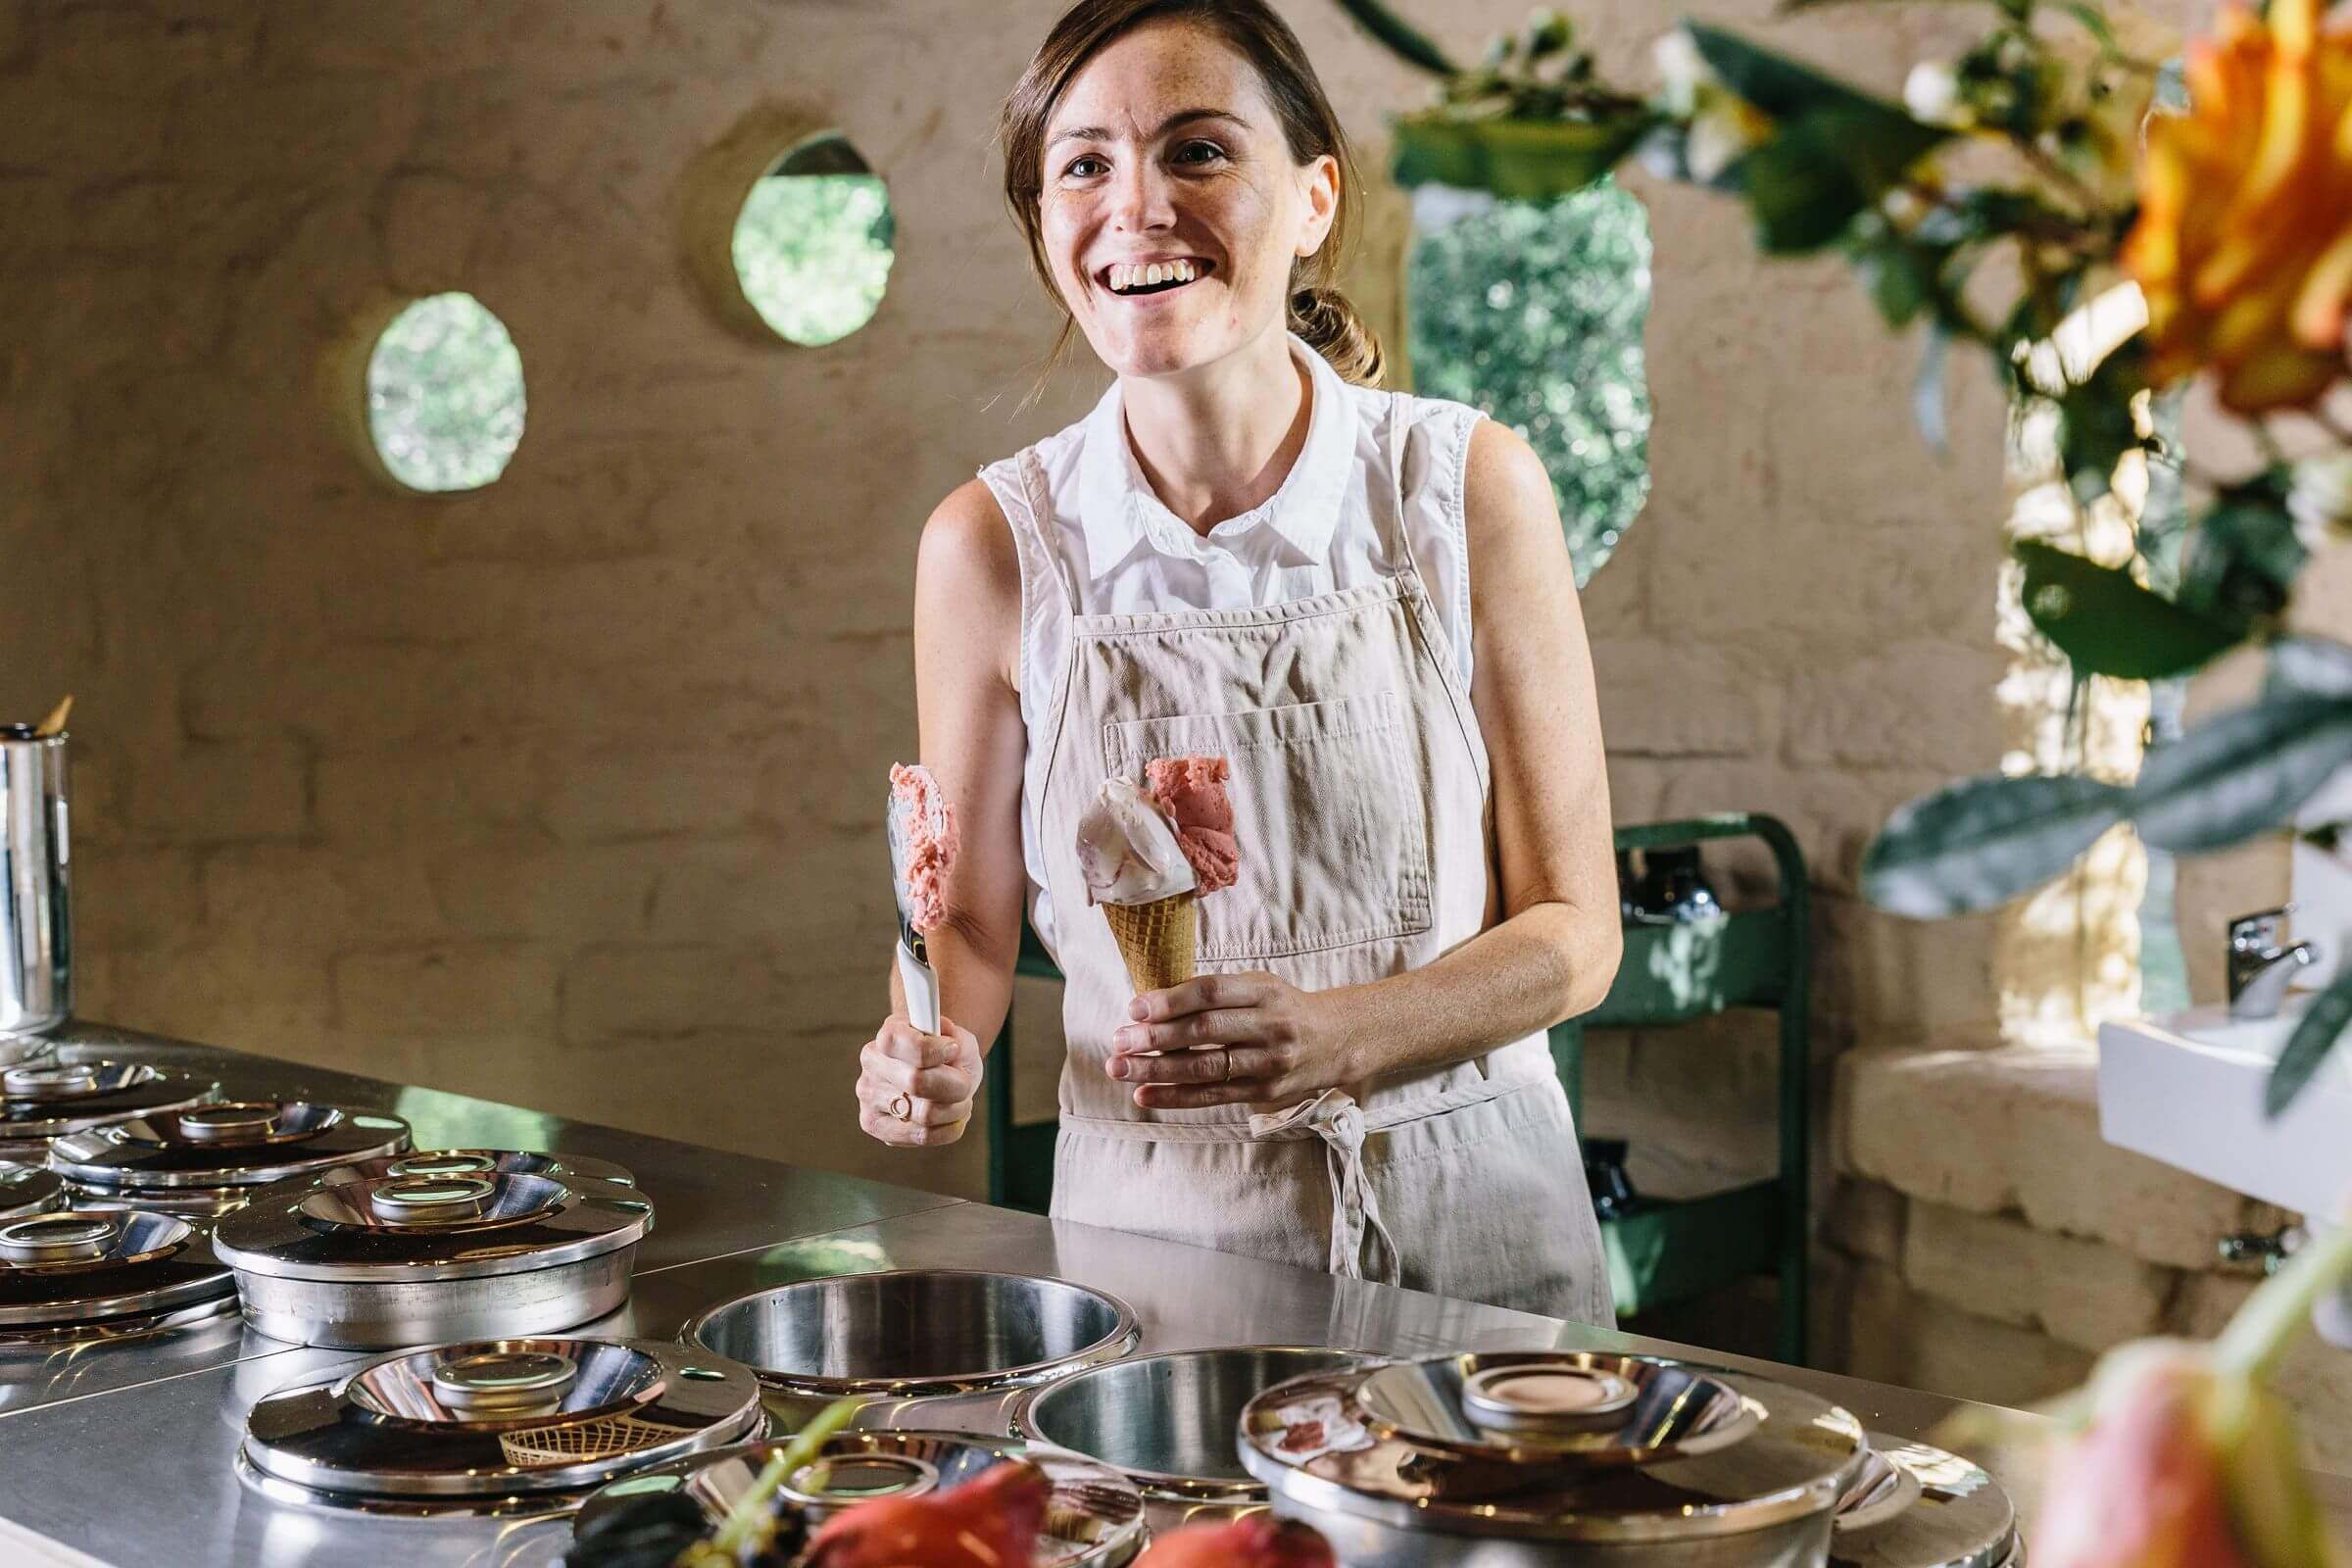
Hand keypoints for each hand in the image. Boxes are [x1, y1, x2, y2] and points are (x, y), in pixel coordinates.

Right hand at [857, 1015, 981, 1147]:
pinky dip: (949, 1128)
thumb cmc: (946, 1053)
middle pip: (916, 1082)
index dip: (934, 1050)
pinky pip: (923, 1136)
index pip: (901, 1044)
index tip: (953, 1050)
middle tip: (965, 1082)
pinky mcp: (876, 1126)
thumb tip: (951, 1045)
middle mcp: (872, 1065)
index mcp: (888, 1035)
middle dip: (955, 1085)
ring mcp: (869, 1098)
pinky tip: (950, 1116)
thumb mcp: (958, 1036)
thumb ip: (955, 1037)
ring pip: (924, 1114)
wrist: (940, 1072)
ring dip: (955, 1109)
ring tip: (960, 1101)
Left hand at [1105, 972, 1352, 1110]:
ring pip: (1205, 1067)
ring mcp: (1269, 1062)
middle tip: (1117, 1041)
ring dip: (1157, 1069)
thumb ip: (1216, 993)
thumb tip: (1152, 1006)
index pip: (1211, 993)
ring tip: (1120, 1068)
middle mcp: (1269, 1025)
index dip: (1170, 1000)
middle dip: (1155, 1037)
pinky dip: (1176, 1096)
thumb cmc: (1283, 1008)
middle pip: (1204, 1031)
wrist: (1336, 1040)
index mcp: (1263, 990)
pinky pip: (1214, 1096)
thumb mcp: (1258, 986)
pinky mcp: (1264, 1092)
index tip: (1134, 1008)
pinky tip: (1145, 1095)